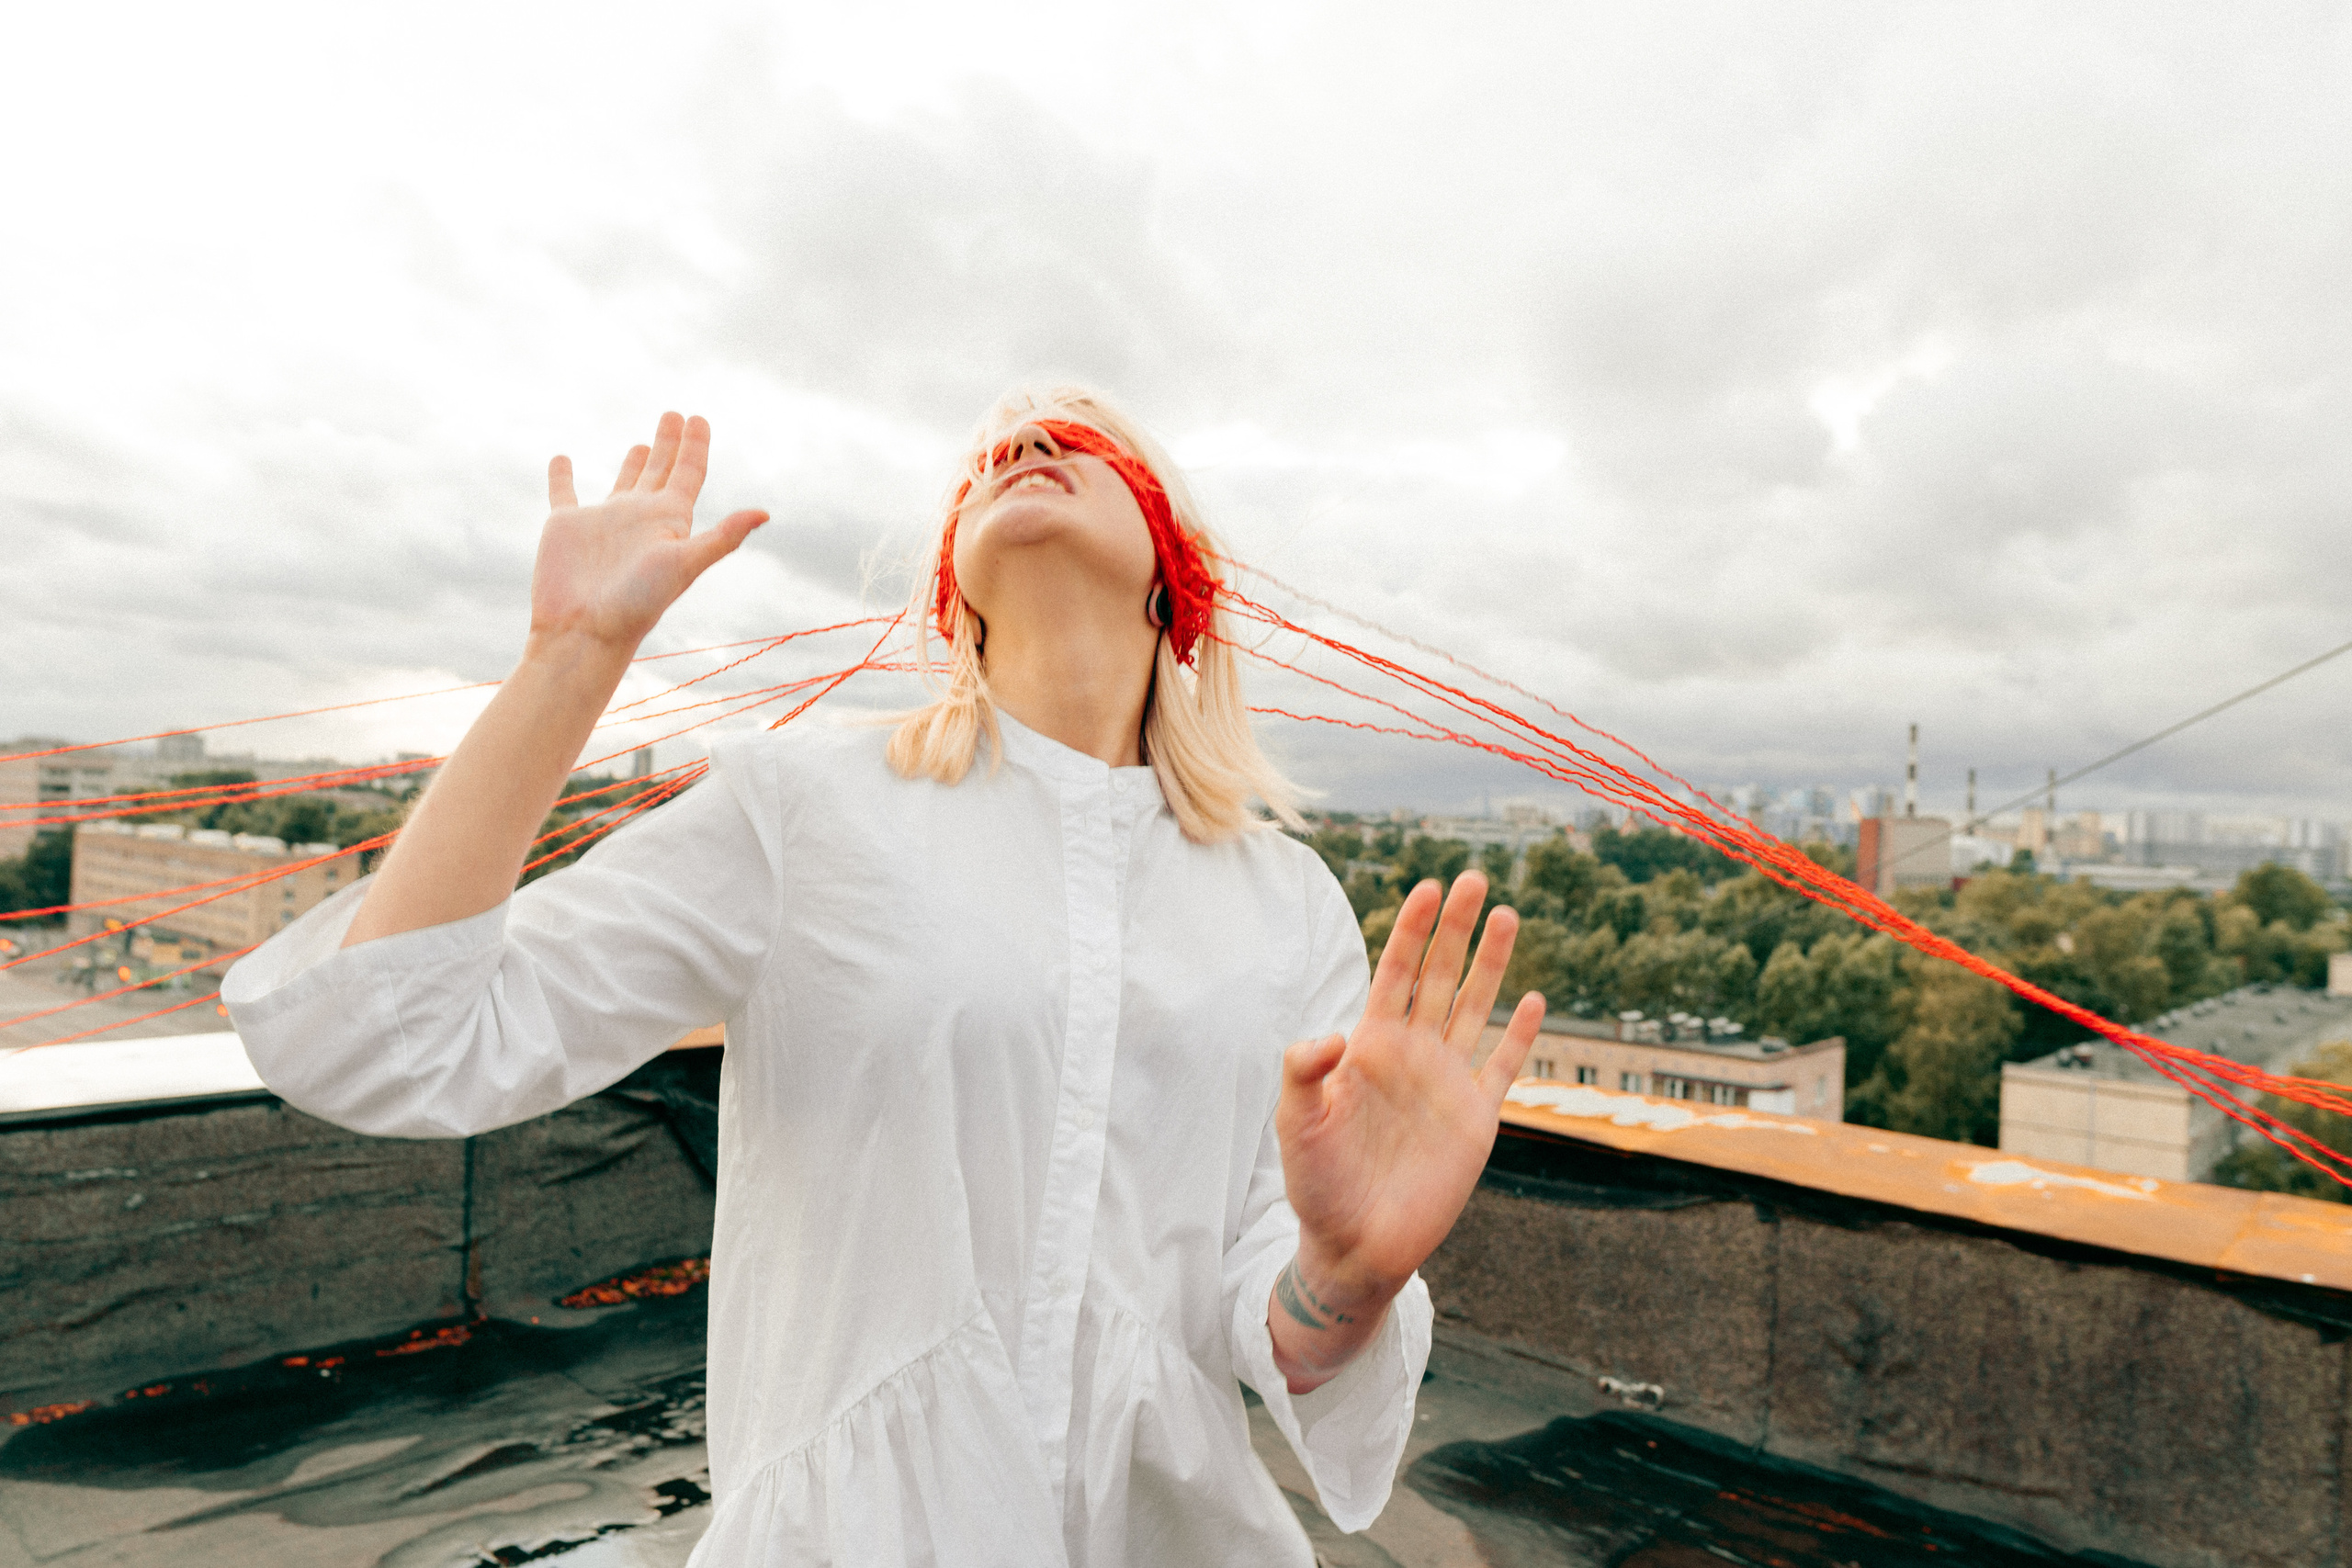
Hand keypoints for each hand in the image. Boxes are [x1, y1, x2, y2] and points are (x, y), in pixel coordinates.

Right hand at [532, 412, 767, 654]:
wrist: (586, 631)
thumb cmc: (638, 602)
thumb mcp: (685, 562)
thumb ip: (723, 536)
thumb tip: (766, 512)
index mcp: (670, 521)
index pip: (689, 473)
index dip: (695, 445)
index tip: (699, 418)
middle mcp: (640, 518)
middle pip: (661, 471)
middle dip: (669, 443)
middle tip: (675, 414)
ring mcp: (604, 521)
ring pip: (623, 481)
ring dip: (633, 461)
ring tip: (640, 442)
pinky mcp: (566, 526)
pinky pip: (563, 491)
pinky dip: (561, 475)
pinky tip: (562, 457)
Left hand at [1274, 873, 1543, 1355]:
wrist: (1354, 1244)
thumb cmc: (1317, 1183)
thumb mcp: (1296, 1123)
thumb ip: (1304, 1072)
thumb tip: (1338, 1034)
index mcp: (1370, 1046)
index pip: (1395, 972)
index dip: (1410, 930)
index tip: (1425, 887)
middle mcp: (1412, 1054)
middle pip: (1439, 975)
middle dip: (1454, 927)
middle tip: (1472, 877)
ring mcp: (1447, 1083)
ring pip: (1475, 1007)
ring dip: (1491, 964)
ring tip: (1506, 915)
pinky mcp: (1476, 1119)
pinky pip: (1503, 1067)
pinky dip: (1520, 1035)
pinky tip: (1535, 1000)